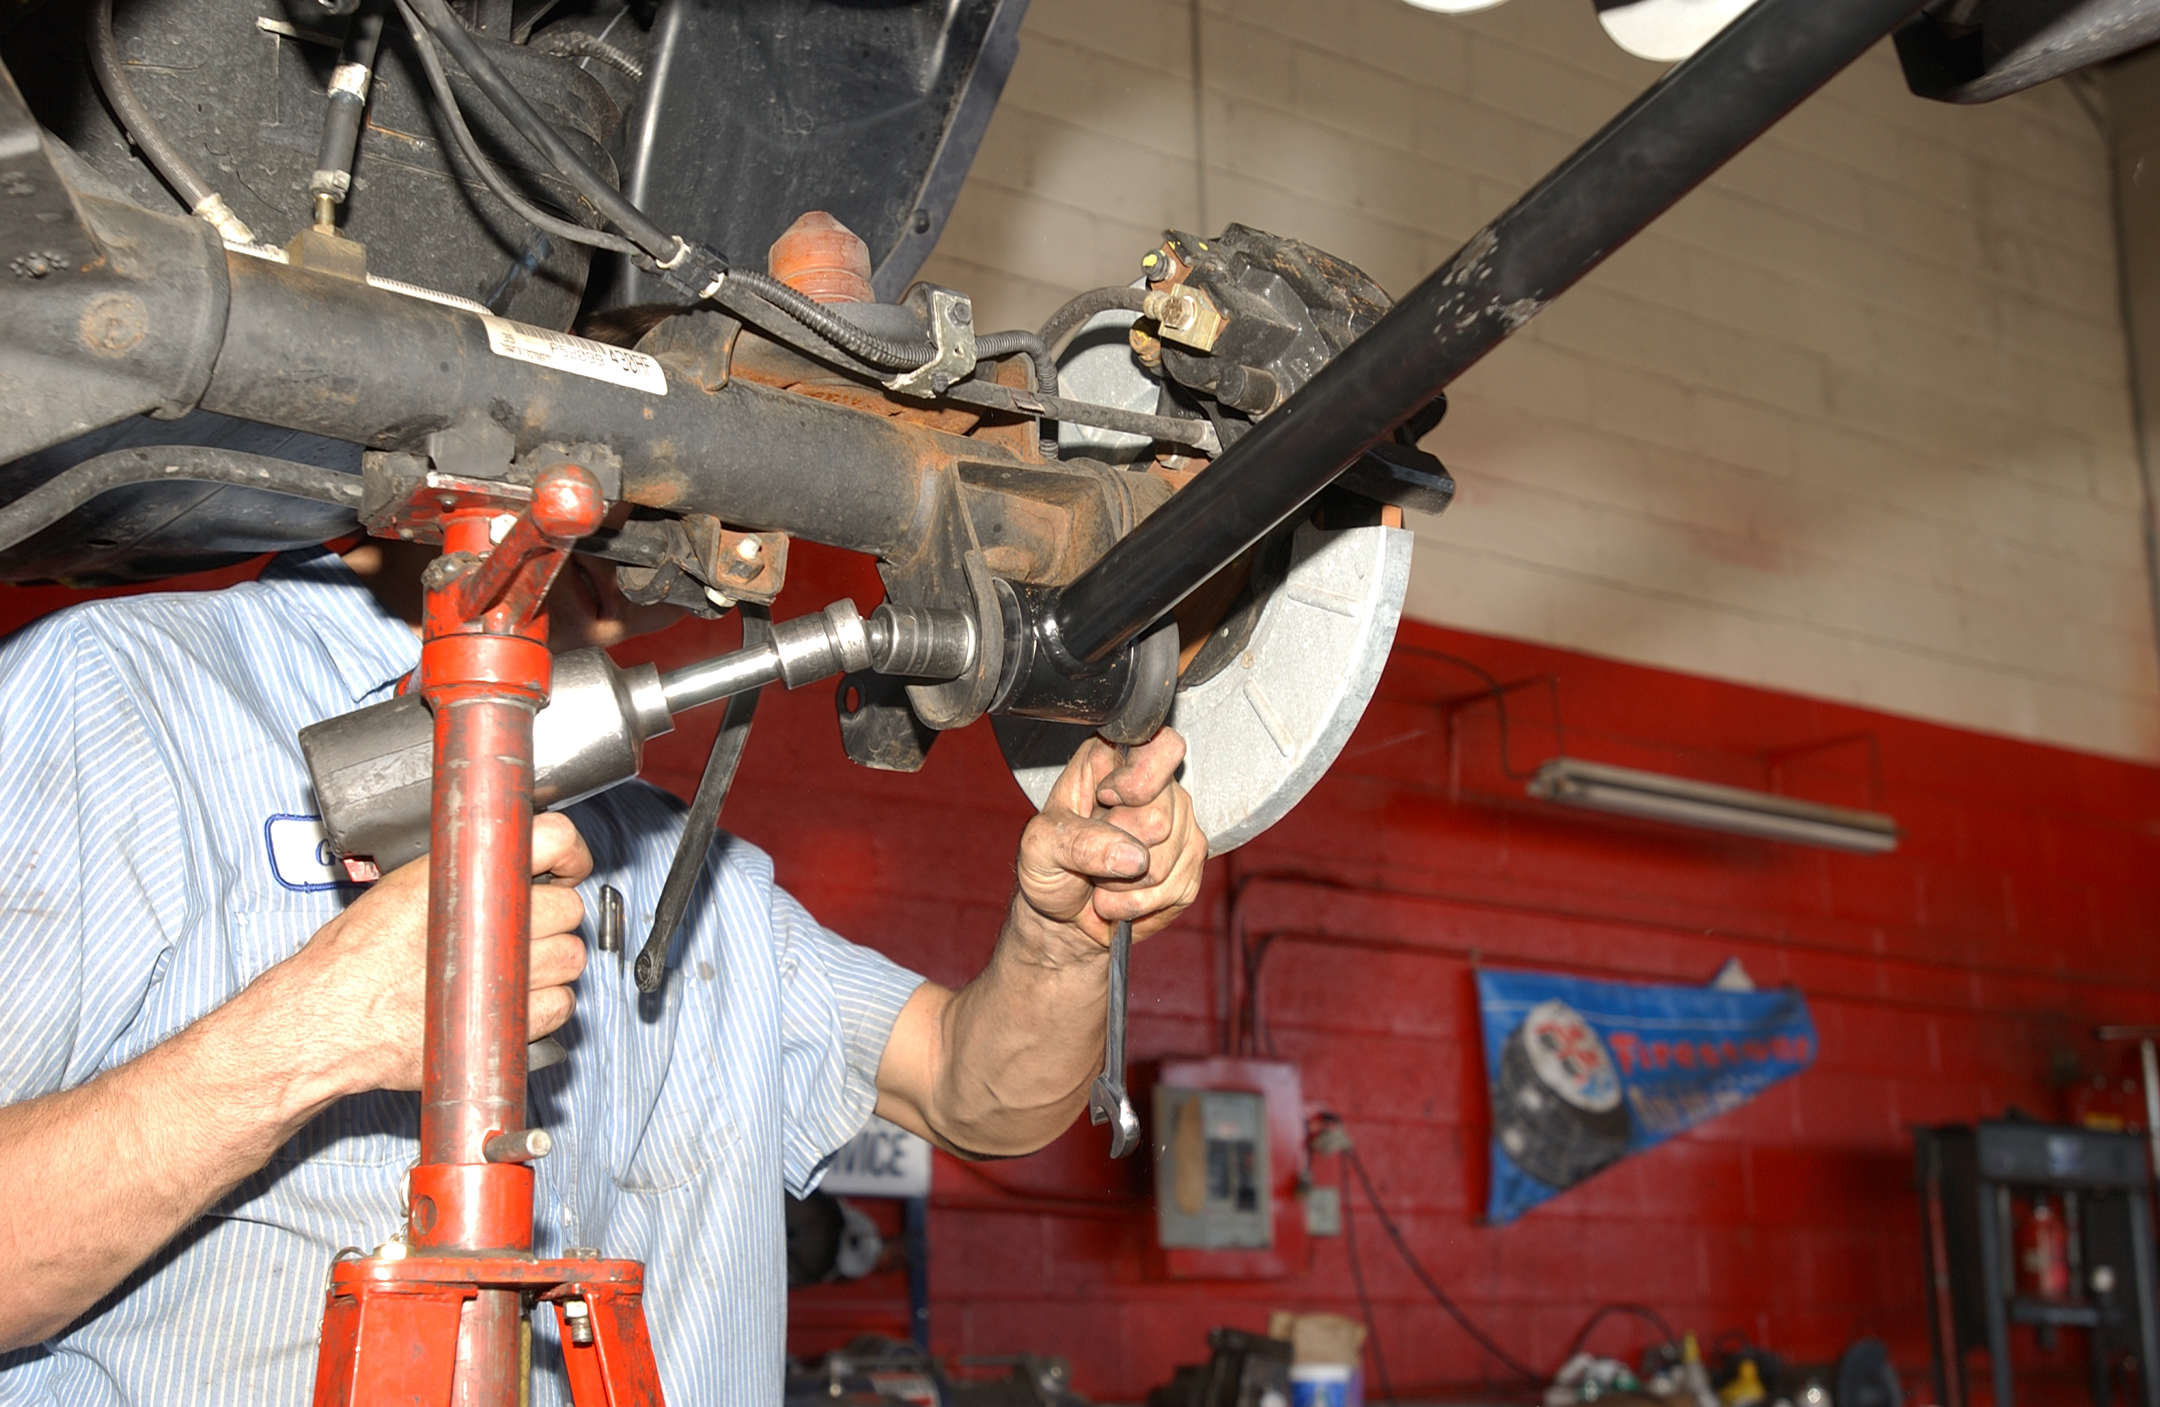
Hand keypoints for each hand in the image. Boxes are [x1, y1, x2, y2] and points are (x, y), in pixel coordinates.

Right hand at [279, 813, 592, 1093]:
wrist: (326, 1018)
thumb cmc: (352, 958)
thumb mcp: (403, 886)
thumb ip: (460, 868)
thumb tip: (502, 859)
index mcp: (465, 878)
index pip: (554, 840)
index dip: (570, 852)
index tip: (568, 866)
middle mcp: (491, 923)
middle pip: (568, 909)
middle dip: (551, 917)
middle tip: (520, 927)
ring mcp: (504, 976)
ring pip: (570, 959)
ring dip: (551, 962)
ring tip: (509, 965)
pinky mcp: (507, 1025)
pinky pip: (559, 1007)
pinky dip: (544, 1005)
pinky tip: (509, 998)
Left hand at [1011, 728, 1206, 955]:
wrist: (1063, 912)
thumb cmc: (1049, 866)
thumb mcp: (1041, 846)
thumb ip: (1079, 842)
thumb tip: (1133, 856)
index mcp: (1114, 762)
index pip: (1161, 748)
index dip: (1140, 780)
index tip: (1107, 798)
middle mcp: (1156, 788)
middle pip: (1160, 817)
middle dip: (1117, 848)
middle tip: (1094, 851)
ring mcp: (1179, 825)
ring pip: (1167, 860)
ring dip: (1124, 884)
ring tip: (1103, 877)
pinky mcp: (1190, 864)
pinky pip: (1176, 889)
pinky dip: (1139, 903)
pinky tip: (1122, 894)